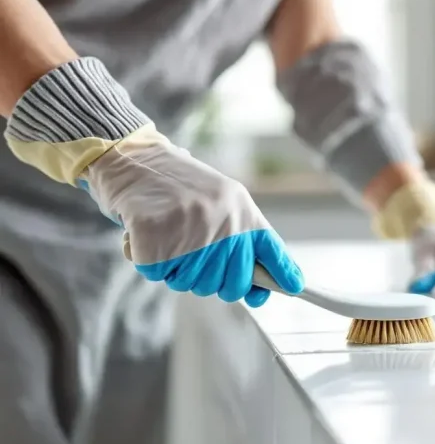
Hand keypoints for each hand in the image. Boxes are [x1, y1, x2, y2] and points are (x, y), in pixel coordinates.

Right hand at [80, 128, 303, 307]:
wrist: (130, 156)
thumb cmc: (173, 184)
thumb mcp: (218, 199)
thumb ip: (238, 235)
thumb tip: (257, 287)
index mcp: (240, 208)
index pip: (270, 248)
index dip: (283, 272)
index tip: (296, 286)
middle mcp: (222, 218)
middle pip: (228, 284)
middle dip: (208, 279)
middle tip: (189, 251)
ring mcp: (190, 227)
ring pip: (188, 282)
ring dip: (173, 267)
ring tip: (166, 232)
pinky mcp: (155, 234)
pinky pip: (155, 272)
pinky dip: (145, 258)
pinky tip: (145, 232)